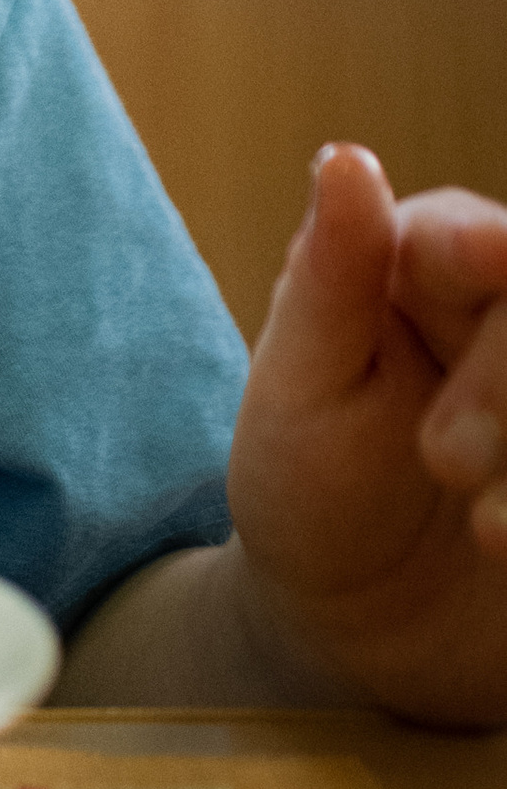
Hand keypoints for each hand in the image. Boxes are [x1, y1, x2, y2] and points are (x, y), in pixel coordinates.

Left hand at [227, 142, 506, 726]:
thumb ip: (330, 281)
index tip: (487, 256)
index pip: (475, 242)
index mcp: (426, 266)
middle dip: (504, 383)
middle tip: (444, 463)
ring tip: (489, 533)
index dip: (484, 252)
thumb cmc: (310, 486)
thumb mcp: (301, 390)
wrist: (360, 629)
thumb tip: (345, 159)